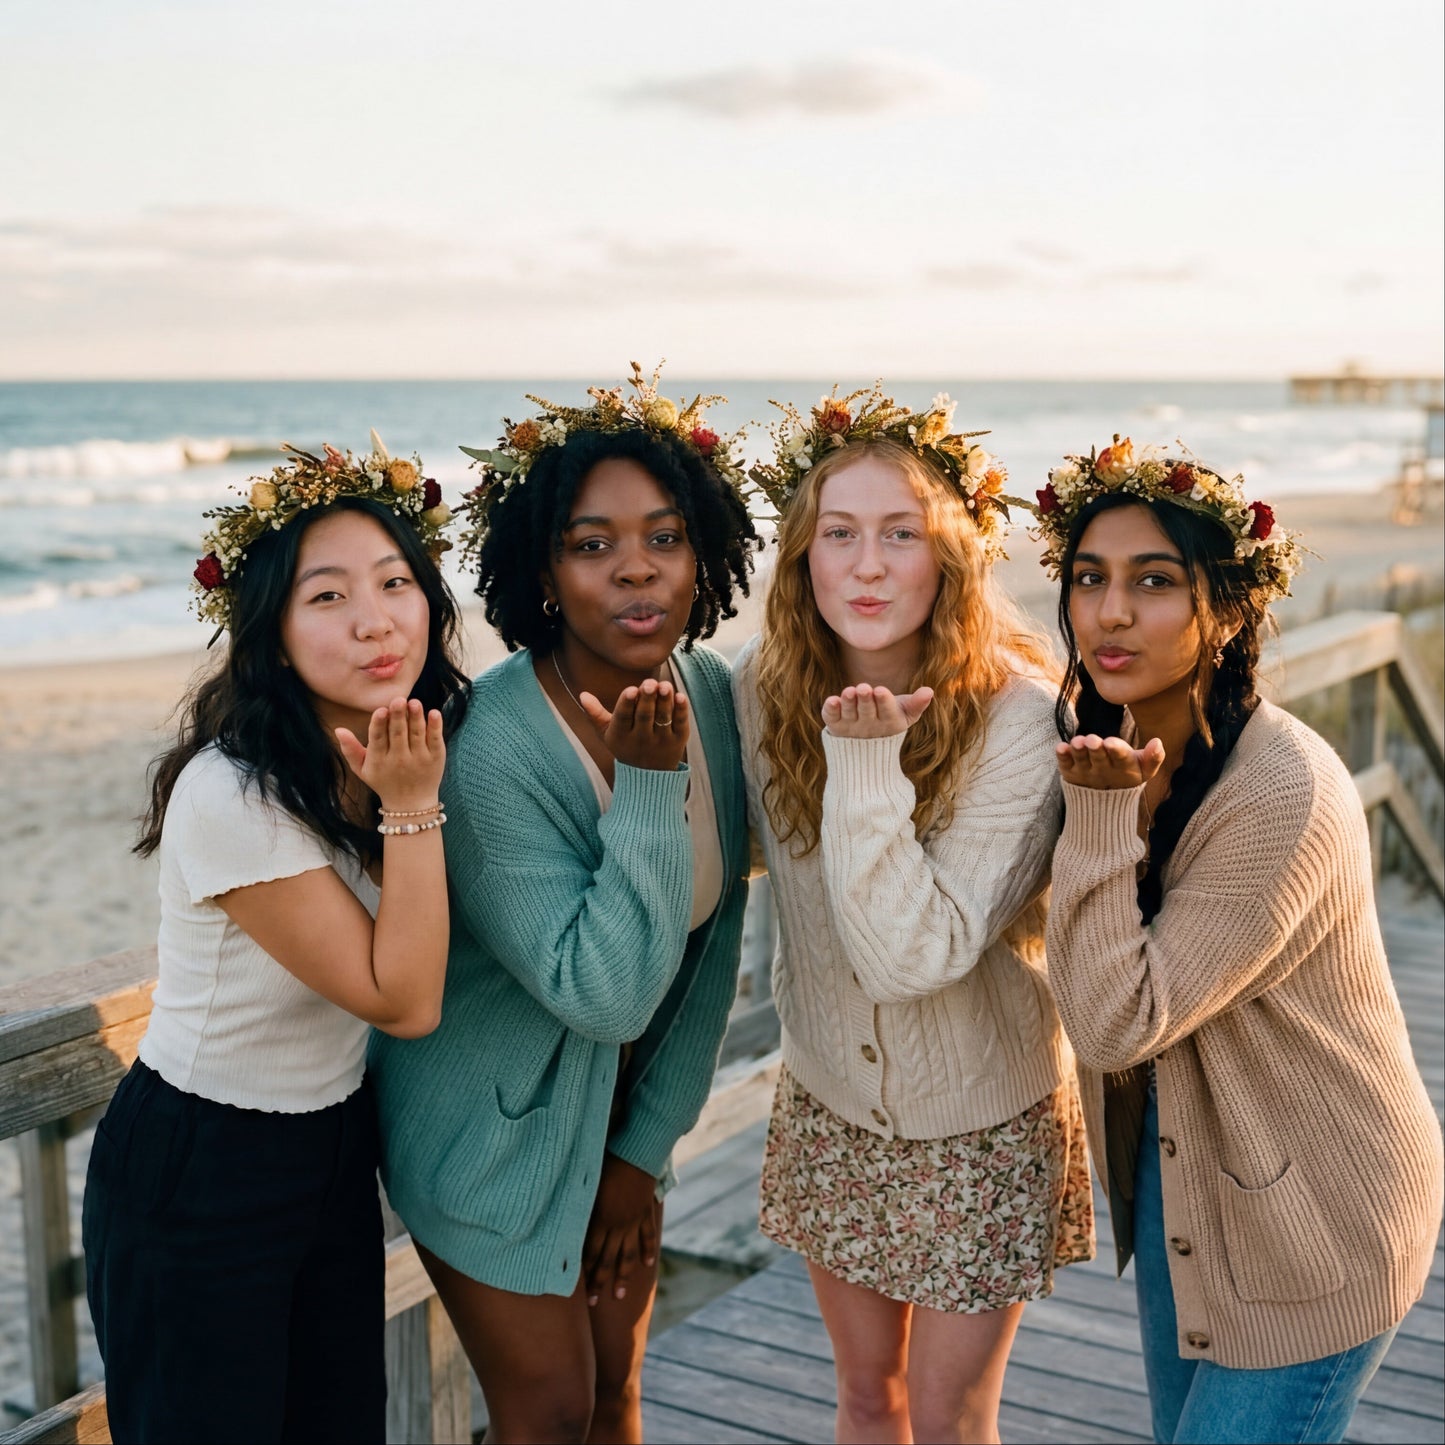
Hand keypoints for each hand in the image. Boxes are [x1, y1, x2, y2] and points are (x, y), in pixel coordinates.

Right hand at [335, 696, 444, 810]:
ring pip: (417, 734)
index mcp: (379, 760)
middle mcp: (399, 759)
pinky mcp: (436, 758)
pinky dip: (435, 727)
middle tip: (398, 699)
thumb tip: (339, 729)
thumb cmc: (383, 782)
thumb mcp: (362, 770)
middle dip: (398, 716)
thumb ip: (350, 750)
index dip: (379, 725)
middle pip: (398, 734)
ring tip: (414, 703)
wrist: (410, 805)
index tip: (380, 710)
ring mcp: (419, 759)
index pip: (378, 739)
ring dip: (416, 718)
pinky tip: (434, 713)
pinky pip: (435, 740)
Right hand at [579, 676, 689, 771]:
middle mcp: (641, 739)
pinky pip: (680, 723)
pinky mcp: (678, 741)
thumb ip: (596, 714)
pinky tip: (680, 696)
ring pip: (663, 718)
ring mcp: (661, 740)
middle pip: (645, 716)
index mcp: (621, 735)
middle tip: (650, 682)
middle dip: (647, 698)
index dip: (626, 703)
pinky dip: (681, 710)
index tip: (631, 690)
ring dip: (665, 701)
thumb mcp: (607, 733)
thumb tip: (583, 695)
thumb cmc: (625, 746)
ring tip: (665, 685)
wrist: (647, 778)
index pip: (623, 717)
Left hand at [582, 1155, 660, 1305]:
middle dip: (600, 1282)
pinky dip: (647, 1250)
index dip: (584, 1272)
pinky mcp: (645, 1212)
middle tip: (595, 1302)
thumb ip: (576, 1204)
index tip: (579, 1290)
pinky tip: (647, 1265)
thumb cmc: (605, 1163)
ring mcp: (633, 1221)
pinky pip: (647, 1235)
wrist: (635, 1152)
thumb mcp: (586, 1183)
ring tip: (620, 1295)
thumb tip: (560, 1220)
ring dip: (623, 1276)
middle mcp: (617, 1225)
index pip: (590, 1253)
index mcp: (600, 1219)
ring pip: (628, 1254)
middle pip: (608, 1259)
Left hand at [822, 683, 933, 738]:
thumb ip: (917, 704)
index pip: (887, 712)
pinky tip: (831, 700)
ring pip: (849, 713)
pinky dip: (830, 710)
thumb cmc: (889, 719)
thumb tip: (929, 691)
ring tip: (849, 691)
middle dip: (865, 699)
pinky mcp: (835, 725)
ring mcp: (851, 726)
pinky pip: (831, 718)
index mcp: (889, 722)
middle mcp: (869, 725)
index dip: (884, 702)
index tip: (880, 690)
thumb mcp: (906, 714)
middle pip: (867, 711)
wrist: (866, 746)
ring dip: (848, 703)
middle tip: (864, 688)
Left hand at [1055, 734, 1164, 790]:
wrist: (1106, 803)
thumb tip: (1158, 742)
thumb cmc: (1128, 776)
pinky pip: (1064, 764)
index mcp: (1123, 767)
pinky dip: (1062, 757)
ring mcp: (1085, 771)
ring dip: (1078, 751)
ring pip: (1081, 759)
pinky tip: (1060, 747)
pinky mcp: (1070, 772)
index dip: (1116, 750)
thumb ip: (1153, 758)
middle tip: (1093, 740)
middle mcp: (1103, 769)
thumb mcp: (1145, 770)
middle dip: (1096, 749)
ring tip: (1077, 742)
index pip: (1121, 757)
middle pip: (1099, 758)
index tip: (1111, 742)